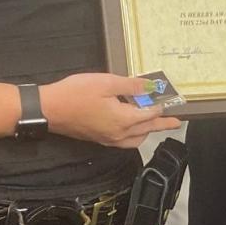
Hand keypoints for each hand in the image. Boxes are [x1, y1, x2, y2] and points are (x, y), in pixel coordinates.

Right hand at [41, 73, 181, 148]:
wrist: (50, 109)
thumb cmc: (76, 93)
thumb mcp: (106, 82)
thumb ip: (130, 86)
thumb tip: (150, 86)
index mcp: (123, 120)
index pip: (149, 115)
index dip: (161, 107)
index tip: (171, 103)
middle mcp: (119, 133)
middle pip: (146, 130)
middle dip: (162, 125)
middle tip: (176, 122)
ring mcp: (108, 139)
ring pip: (136, 139)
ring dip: (147, 131)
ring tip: (154, 124)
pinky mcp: (99, 139)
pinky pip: (124, 142)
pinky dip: (134, 136)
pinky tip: (132, 129)